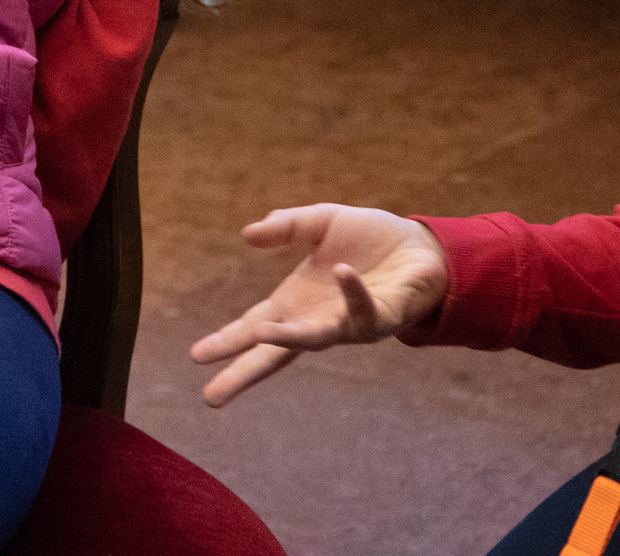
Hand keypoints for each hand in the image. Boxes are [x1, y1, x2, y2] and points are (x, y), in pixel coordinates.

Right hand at [188, 205, 450, 407]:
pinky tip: (343, 272)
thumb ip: (287, 226)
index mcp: (296, 303)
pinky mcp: (382, 318)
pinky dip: (353, 293)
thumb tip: (247, 234)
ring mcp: (349, 325)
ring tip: (263, 333)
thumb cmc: (370, 240)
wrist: (423, 246)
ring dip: (291, 336)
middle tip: (212, 397)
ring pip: (317, 338)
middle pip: (274, 353)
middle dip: (244, 372)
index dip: (227, 341)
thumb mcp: (322, 223)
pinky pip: (364, 308)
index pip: (254, 326)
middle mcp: (317, 321)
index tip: (196, 355)